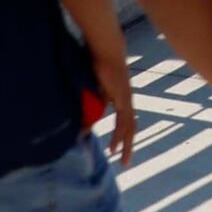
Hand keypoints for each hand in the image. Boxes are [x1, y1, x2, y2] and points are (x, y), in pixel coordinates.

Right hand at [92, 38, 137, 164]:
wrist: (105, 49)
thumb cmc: (96, 64)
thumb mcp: (93, 89)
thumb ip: (89, 105)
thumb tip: (80, 122)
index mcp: (120, 98)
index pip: (124, 121)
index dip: (121, 134)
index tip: (115, 148)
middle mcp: (126, 100)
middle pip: (130, 127)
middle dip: (127, 145)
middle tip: (124, 162)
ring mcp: (127, 99)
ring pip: (129, 127)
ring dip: (125, 144)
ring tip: (120, 159)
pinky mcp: (123, 99)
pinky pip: (123, 121)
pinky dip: (119, 135)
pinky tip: (115, 146)